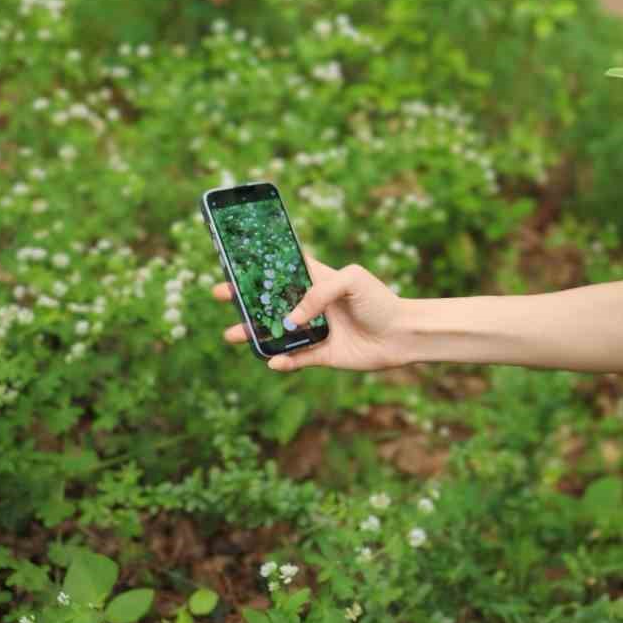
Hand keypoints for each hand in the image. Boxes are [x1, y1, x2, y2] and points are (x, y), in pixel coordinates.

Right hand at [212, 255, 406, 371]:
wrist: (403, 334)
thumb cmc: (380, 301)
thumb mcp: (351, 280)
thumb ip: (318, 293)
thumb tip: (292, 319)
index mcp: (317, 279)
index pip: (283, 268)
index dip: (259, 265)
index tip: (233, 261)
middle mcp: (312, 305)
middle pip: (270, 300)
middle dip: (244, 298)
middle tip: (220, 294)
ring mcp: (315, 330)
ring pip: (276, 333)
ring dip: (254, 334)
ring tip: (233, 335)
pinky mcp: (322, 355)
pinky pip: (295, 360)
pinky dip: (283, 362)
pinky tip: (274, 361)